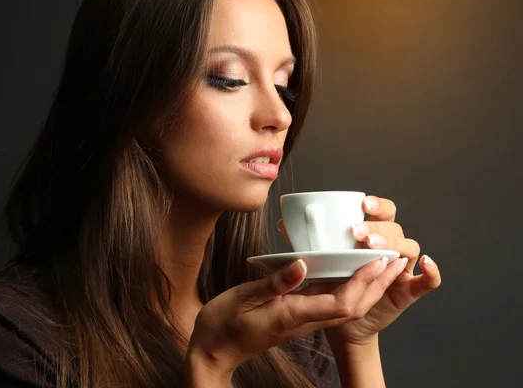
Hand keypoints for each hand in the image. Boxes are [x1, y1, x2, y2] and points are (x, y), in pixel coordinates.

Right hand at [185, 249, 405, 380]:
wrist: (214, 351)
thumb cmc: (223, 326)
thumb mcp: (244, 298)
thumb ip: (275, 282)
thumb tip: (301, 263)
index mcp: (294, 315)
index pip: (341, 303)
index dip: (363, 283)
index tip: (376, 260)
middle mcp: (303, 320)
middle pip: (352, 307)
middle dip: (377, 284)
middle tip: (395, 259)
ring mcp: (300, 320)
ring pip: (344, 305)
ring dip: (367, 286)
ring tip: (381, 262)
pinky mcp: (295, 316)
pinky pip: (328, 302)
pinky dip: (345, 286)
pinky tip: (346, 270)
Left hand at [277, 195, 441, 346]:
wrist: (341, 322)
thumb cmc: (331, 285)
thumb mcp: (317, 262)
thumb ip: (304, 244)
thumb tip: (283, 225)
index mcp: (372, 236)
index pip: (383, 212)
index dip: (378, 205)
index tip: (362, 203)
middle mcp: (390, 248)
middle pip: (396, 227)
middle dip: (379, 227)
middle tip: (358, 232)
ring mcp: (401, 269)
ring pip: (410, 248)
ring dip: (394, 244)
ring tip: (373, 248)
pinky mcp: (408, 291)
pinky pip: (428, 281)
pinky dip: (431, 272)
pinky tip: (425, 264)